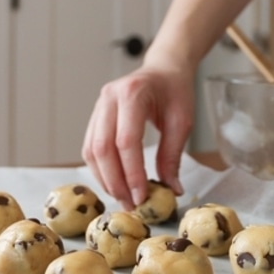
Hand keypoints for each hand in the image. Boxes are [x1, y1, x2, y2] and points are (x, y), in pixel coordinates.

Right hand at [82, 64, 192, 209]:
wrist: (163, 69)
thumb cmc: (175, 91)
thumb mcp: (182, 121)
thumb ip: (172, 155)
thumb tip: (171, 189)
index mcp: (133, 93)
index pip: (126, 141)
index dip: (132, 173)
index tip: (141, 197)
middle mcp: (109, 98)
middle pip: (103, 148)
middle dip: (115, 181)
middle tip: (130, 204)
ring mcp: (98, 106)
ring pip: (91, 150)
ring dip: (105, 179)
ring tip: (122, 198)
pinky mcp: (95, 116)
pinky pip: (90, 147)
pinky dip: (100, 169)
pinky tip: (114, 183)